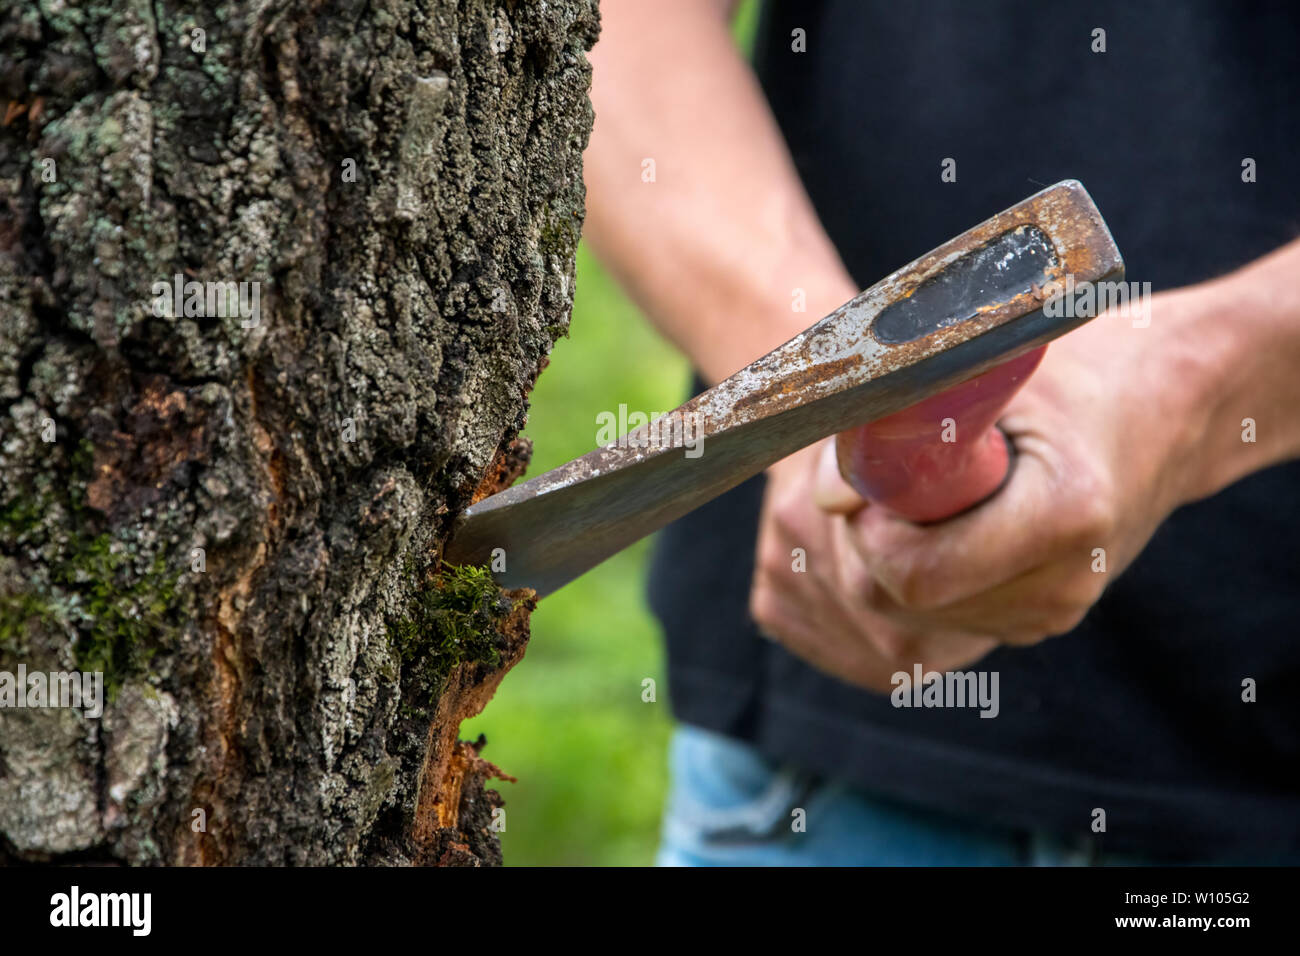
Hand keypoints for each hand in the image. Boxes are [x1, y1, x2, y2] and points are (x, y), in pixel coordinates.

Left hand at [749, 288, 1216, 691]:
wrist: (1158, 413)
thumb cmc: (1067, 378)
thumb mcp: (980, 376)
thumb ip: (893, 430)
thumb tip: (823, 501)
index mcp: (1065, 515)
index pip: (913, 572)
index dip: (868, 527)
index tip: (870, 478)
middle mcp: (1063, 585)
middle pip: (898, 600)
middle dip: (867, 541)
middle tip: (884, 481)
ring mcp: (1050, 615)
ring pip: (906, 618)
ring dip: (886, 559)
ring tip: (924, 494)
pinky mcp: (1032, 626)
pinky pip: (930, 621)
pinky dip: (912, 575)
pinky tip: (942, 525)